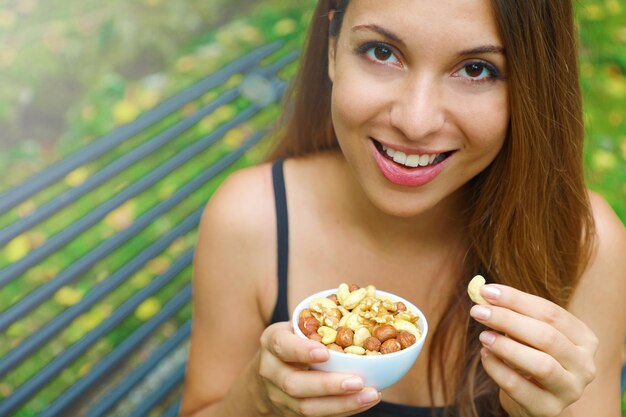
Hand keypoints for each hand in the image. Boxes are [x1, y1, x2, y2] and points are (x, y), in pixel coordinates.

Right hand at [255, 322, 380, 415]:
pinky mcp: (292, 414)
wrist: (267, 374)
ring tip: (370, 395)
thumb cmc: (291, 342)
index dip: (302, 351)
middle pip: (294, 384)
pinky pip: (318, 416)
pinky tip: (365, 400)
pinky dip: (344, 409)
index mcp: (272, 342)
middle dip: (328, 385)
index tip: (325, 353)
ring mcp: (279, 396)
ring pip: (307, 407)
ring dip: (342, 404)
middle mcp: (271, 371)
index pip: (282, 346)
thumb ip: (318, 323)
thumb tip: (362, 311)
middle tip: (358, 381)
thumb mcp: (295, 327)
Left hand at [470, 284, 598, 416]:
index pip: (551, 313)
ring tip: (483, 336)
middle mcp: (584, 365)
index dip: (516, 300)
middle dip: (508, 320)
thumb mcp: (527, 332)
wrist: (535, 396)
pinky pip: (519, 387)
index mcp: (584, 338)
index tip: (486, 291)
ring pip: (541, 365)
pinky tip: (485, 355)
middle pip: (547, 336)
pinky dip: (497, 369)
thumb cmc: (531, 354)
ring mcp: (570, 389)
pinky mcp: (549, 409)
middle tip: (478, 311)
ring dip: (506, 346)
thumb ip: (512, 312)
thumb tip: (484, 293)